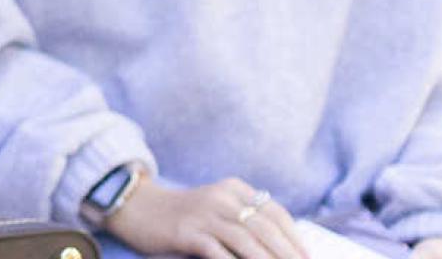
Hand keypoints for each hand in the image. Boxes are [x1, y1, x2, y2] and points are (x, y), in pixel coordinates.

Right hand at [104, 176, 304, 258]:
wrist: (134, 207)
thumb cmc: (181, 215)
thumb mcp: (215, 207)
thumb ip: (242, 219)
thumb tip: (278, 248)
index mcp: (233, 189)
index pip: (275, 213)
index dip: (295, 238)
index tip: (308, 258)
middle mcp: (221, 197)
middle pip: (265, 228)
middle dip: (288, 254)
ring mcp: (202, 214)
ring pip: (246, 240)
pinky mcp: (186, 232)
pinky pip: (218, 251)